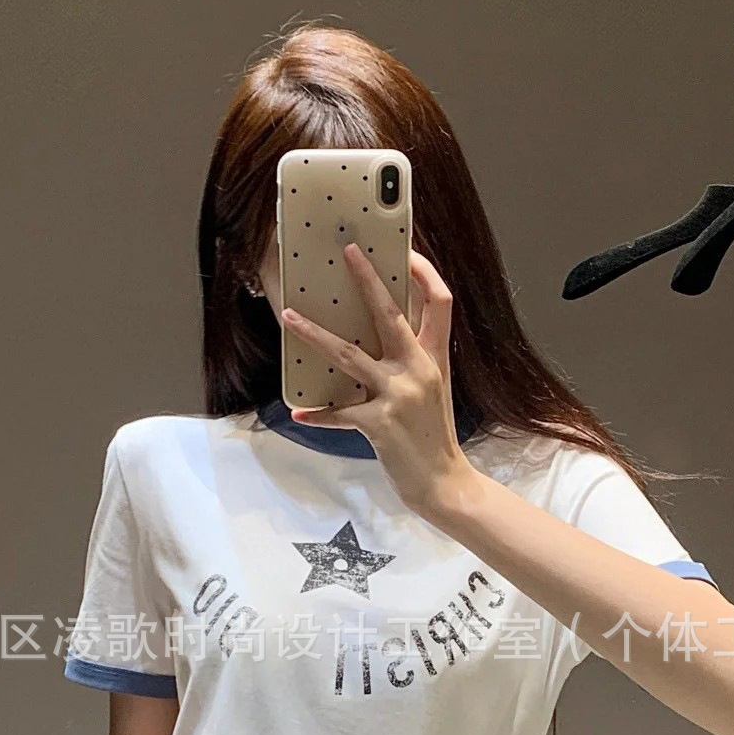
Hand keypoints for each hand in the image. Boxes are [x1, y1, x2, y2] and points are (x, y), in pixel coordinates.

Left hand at [282, 244, 477, 517]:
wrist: (443, 482)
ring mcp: (400, 395)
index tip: (406, 252)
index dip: (426, 273)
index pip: (440, 301)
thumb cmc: (433, 435)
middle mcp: (420, 369)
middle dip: (368, 279)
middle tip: (349, 253)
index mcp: (436, 357)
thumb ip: (414, 358)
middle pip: (391, 313)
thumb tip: (378, 333)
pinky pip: (340, 413)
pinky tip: (300, 412)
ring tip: (289, 317)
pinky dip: (319, 413)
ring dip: (315, 334)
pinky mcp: (380, 423)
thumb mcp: (434, 388)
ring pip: (349, 354)